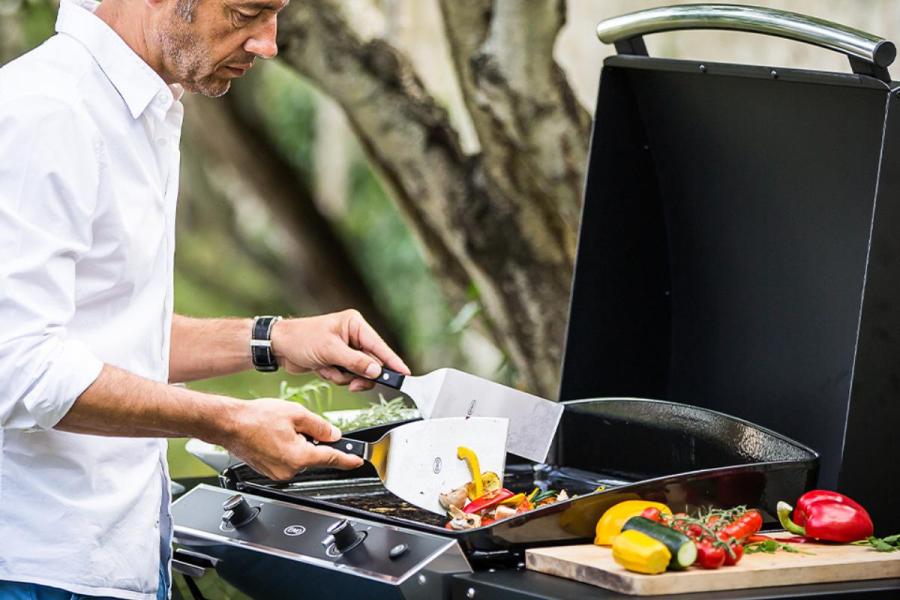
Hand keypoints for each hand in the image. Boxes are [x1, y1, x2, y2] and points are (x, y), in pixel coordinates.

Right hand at [220, 398, 363, 480]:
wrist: (228, 424)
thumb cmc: (255, 418)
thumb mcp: (296, 414)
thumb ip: (320, 426)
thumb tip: (334, 434)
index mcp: (299, 457)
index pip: (332, 459)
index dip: (348, 459)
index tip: (358, 461)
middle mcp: (289, 470)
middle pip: (314, 456)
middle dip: (312, 441)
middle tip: (297, 425)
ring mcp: (278, 473)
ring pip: (300, 458)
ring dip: (298, 444)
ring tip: (280, 429)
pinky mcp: (269, 471)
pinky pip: (287, 460)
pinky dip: (287, 449)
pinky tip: (275, 436)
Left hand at [271, 309, 409, 391]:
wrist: (279, 346)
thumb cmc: (302, 339)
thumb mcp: (330, 351)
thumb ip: (356, 362)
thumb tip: (377, 371)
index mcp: (355, 325)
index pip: (379, 346)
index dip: (392, 361)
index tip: (405, 374)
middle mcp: (353, 336)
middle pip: (371, 363)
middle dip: (359, 374)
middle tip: (353, 384)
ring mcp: (346, 349)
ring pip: (358, 372)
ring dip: (343, 376)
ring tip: (328, 369)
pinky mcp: (338, 360)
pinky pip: (346, 375)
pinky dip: (334, 376)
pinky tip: (321, 369)